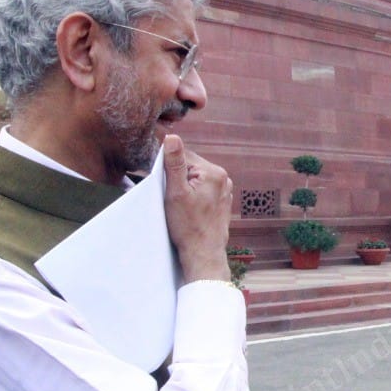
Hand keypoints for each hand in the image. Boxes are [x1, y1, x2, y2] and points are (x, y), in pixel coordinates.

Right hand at [162, 134, 231, 282]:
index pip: (184, 156)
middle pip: (191, 167)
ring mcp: (225, 190)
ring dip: (185, 187)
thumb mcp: (176, 192)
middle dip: (178, 178)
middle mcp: (224, 178)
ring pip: (197, 179)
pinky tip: (190, 210)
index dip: (170, 169)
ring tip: (182, 206)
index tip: (165, 184)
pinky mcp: (222, 200)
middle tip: (173, 198)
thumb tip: (172, 137)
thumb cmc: (188, 226)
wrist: (203, 253)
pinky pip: (203, 190)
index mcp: (214, 172)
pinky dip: (194, 196)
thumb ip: (174, 164)